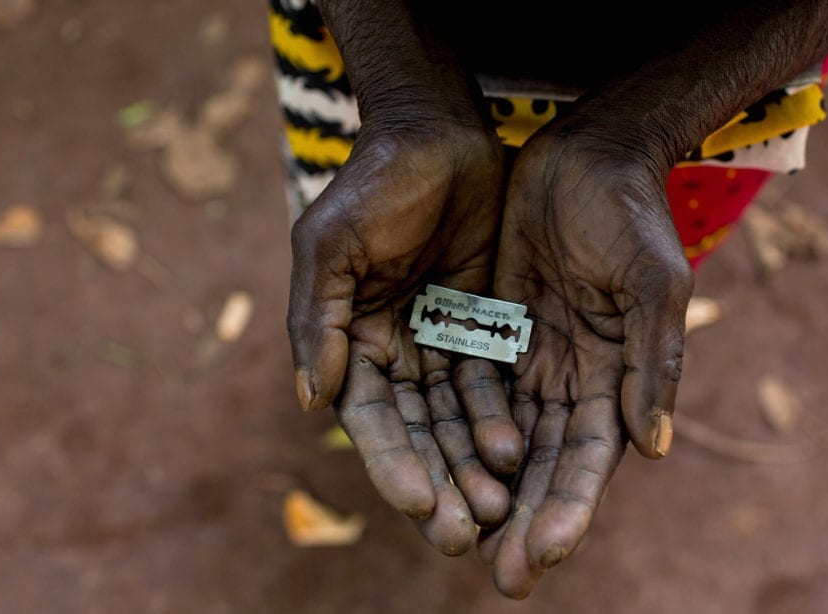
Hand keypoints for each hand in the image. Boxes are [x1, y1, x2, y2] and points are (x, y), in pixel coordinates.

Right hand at [287, 119, 522, 553]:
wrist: (437, 134)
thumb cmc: (374, 183)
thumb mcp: (331, 243)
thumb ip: (316, 319)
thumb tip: (311, 402)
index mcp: (349, 340)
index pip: (370, 418)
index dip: (391, 463)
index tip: (417, 505)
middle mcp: (393, 352)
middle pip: (416, 432)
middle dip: (436, 483)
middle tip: (462, 535)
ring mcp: (440, 342)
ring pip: (456, 420)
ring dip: (471, 466)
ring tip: (496, 510)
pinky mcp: (484, 327)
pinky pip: (494, 384)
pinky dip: (500, 421)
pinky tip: (517, 454)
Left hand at [483, 130, 693, 596]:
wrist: (587, 155)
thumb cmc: (632, 215)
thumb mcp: (653, 283)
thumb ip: (655, 362)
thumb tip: (654, 450)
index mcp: (615, 378)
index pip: (589, 459)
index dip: (568, 509)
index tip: (541, 556)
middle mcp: (571, 379)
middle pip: (543, 465)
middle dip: (524, 520)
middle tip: (500, 578)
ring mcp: (529, 358)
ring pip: (501, 438)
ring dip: (484, 490)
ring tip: (458, 541)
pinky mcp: (492, 330)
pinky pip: (468, 390)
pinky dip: (454, 432)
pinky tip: (433, 470)